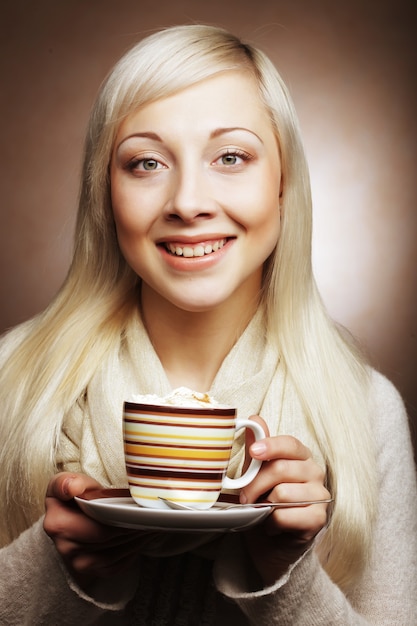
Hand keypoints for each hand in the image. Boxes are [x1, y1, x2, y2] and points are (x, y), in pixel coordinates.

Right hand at [44, 472, 142, 590]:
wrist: (70, 516)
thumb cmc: (71, 496)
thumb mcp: (63, 482)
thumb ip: (65, 482)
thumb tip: (72, 488)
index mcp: (57, 524)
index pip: (96, 526)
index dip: (118, 517)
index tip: (133, 507)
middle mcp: (66, 548)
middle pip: (109, 538)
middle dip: (132, 525)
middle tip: (150, 513)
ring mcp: (80, 564)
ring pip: (116, 552)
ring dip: (136, 538)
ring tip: (150, 521)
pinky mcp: (93, 572)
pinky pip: (118, 563)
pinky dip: (134, 549)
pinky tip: (143, 535)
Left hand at [241, 416, 330, 584]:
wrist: (271, 545)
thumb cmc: (265, 505)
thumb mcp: (256, 475)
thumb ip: (257, 450)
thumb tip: (253, 420)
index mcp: (300, 457)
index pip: (290, 444)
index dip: (271, 445)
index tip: (254, 452)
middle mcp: (315, 472)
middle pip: (281, 468)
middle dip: (255, 484)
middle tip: (244, 496)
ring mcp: (320, 496)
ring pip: (282, 492)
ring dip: (263, 505)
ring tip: (261, 511)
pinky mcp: (318, 519)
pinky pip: (286, 515)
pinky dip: (272, 522)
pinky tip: (272, 526)